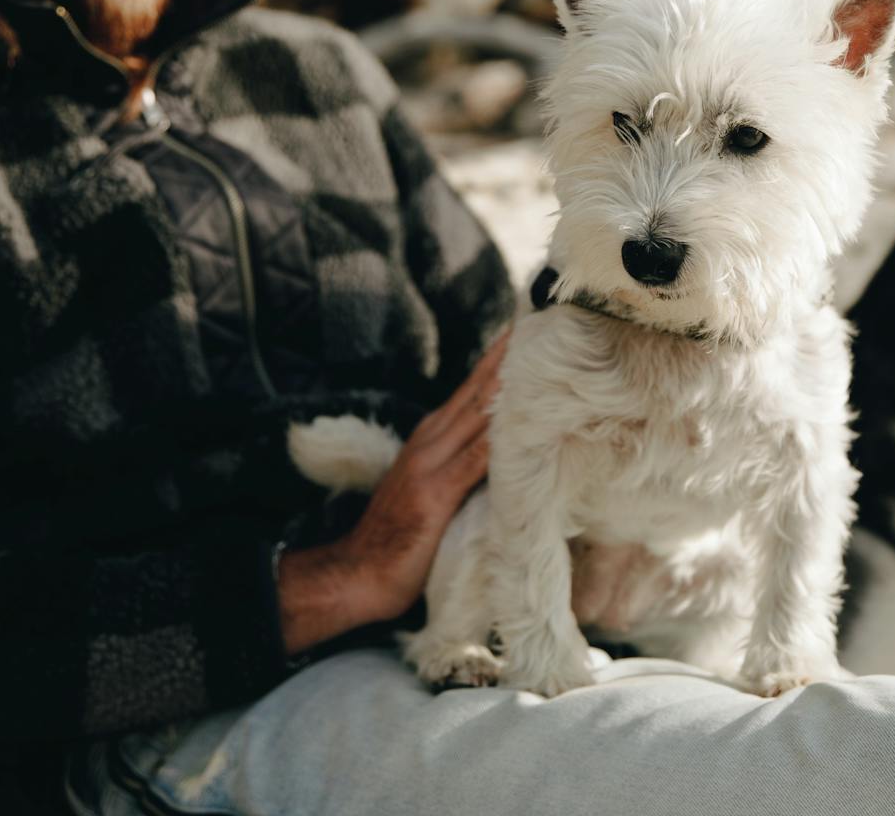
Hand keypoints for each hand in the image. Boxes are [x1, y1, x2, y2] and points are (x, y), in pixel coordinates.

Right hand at [278, 330, 509, 653]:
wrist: (358, 572)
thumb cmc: (400, 538)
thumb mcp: (434, 488)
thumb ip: (462, 464)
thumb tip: (505, 448)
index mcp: (431, 437)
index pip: (473, 389)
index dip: (500, 360)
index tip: (527, 330)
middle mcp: (430, 441)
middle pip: (478, 390)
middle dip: (507, 357)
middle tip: (537, 322)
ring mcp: (430, 465)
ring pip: (477, 414)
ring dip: (506, 383)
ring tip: (534, 352)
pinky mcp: (434, 493)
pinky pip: (474, 459)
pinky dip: (496, 435)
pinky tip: (520, 417)